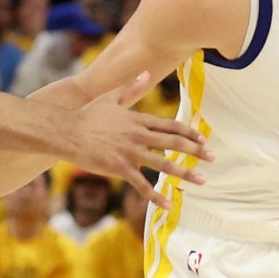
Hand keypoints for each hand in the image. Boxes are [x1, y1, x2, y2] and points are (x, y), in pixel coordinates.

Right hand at [64, 74, 207, 203]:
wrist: (66, 131)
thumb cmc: (86, 116)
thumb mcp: (110, 98)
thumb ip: (131, 88)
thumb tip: (146, 73)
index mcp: (137, 120)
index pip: (170, 126)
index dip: (189, 133)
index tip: (203, 140)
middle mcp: (138, 135)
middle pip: (173, 143)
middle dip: (195, 151)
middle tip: (212, 158)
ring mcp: (129, 152)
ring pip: (163, 163)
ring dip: (185, 172)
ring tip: (201, 180)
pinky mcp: (119, 167)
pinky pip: (141, 184)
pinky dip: (155, 195)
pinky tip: (167, 204)